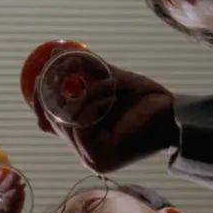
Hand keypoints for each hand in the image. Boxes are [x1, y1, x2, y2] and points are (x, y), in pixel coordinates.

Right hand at [34, 63, 178, 173]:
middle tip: (58, 66)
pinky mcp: (99, 158)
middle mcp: (86, 154)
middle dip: (54, 93)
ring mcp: (91, 159)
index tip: (38, 80)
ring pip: (66, 123)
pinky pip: (80, 126)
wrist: (175, 114)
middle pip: (54, 122)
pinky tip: (108, 94)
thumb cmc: (148, 101)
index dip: (39, 103)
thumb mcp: (110, 84)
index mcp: (87, 141)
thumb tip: (61, 53)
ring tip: (107, 83)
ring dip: (83, 95)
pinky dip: (91, 104)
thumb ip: (86, 76)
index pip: (51, 125)